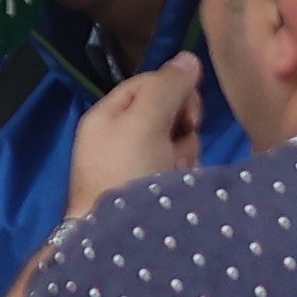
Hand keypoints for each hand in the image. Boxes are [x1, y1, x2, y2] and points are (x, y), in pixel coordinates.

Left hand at [68, 58, 204, 219]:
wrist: (119, 238)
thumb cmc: (125, 172)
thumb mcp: (142, 122)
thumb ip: (166, 87)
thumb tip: (188, 58)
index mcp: (108, 115)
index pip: (151, 83)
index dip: (174, 91)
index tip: (186, 113)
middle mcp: (122, 135)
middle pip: (171, 110)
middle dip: (182, 126)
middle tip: (174, 147)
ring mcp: (140, 162)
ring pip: (182, 138)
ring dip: (184, 152)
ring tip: (172, 173)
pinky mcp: (156, 186)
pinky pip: (182, 164)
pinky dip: (184, 172)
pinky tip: (178, 185)